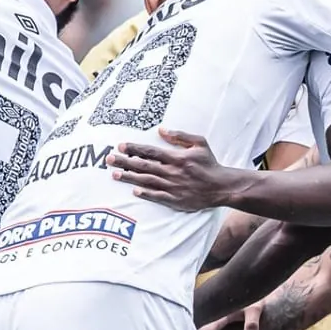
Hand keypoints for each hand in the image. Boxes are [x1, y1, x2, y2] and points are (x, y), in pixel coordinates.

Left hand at [109, 128, 241, 210]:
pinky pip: (157, 196)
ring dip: (129, 178)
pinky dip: (146, 194)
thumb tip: (161, 129)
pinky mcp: (176, 200)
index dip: (134, 148)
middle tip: (109, 159)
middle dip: (125, 162)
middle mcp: (172, 172)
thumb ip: (180, 136)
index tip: (120, 145)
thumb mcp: (200, 143)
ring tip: (114, 175)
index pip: (150, 151)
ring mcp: (173, 187)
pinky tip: (134, 191)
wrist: (221, 187)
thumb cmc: (210, 163)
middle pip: (144, 166)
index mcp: (177, 157)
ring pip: (147, 181)